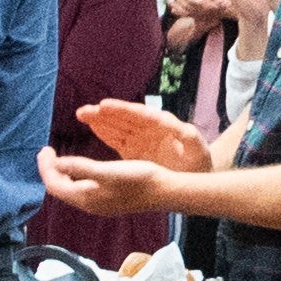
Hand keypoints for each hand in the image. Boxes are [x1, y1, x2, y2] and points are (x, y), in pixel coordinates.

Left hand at [40, 148, 195, 223]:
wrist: (165, 191)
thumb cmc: (139, 179)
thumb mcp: (108, 170)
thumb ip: (81, 168)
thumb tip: (57, 164)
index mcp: (86, 198)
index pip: (54, 185)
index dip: (45, 167)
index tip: (44, 149)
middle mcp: (90, 205)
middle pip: (60, 189)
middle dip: (51, 170)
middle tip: (48, 151)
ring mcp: (100, 204)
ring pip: (71, 190)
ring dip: (62, 174)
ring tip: (59, 158)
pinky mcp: (109, 201)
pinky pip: (82, 190)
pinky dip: (75, 177)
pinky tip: (81, 168)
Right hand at [79, 97, 210, 171]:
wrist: (195, 175)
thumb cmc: (198, 163)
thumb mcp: (197, 149)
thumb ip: (188, 137)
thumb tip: (180, 127)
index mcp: (163, 125)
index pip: (139, 114)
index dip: (122, 110)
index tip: (104, 105)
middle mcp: (149, 128)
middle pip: (124, 117)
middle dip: (104, 113)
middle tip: (83, 110)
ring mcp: (140, 138)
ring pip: (117, 126)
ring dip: (100, 120)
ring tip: (82, 114)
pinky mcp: (134, 149)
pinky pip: (116, 139)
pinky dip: (104, 132)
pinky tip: (92, 126)